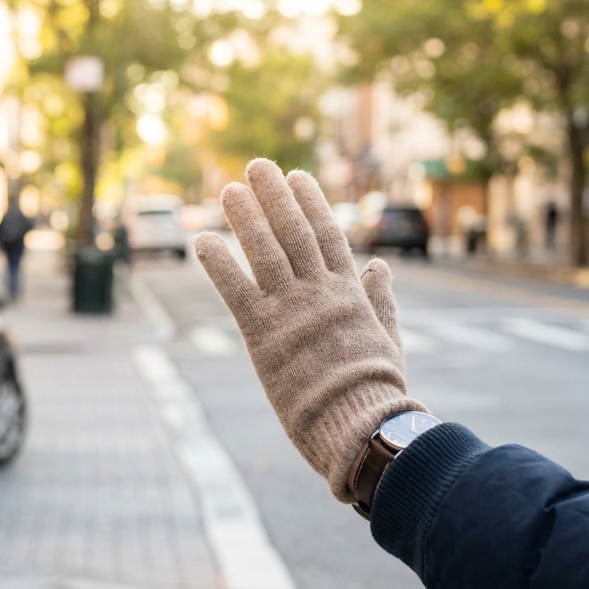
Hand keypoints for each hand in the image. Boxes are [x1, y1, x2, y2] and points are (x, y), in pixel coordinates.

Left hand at [194, 160, 424, 502]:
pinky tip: (201, 239)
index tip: (296, 176)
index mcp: (349, 292)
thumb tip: (379, 265)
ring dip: (245, 217)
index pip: (327, 234)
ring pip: (265, 251)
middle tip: (257, 166)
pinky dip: (218, 263)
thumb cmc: (375, 389)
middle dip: (274, 196)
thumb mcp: (387, 338)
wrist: (360, 423)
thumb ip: (380, 300)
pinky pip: (235, 289)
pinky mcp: (263, 333)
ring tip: (229, 190)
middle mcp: (319, 292)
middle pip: (293, 231)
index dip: (310, 202)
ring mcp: (291, 309)